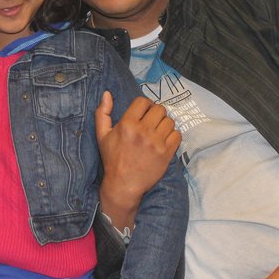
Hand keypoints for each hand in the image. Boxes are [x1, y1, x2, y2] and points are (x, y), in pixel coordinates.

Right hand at [97, 92, 179, 229]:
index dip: (145, 105)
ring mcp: (156, 142)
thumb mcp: (102, 135)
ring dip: (164, 124)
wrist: (124, 184)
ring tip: (158, 132)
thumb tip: (107, 93)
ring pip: (170, 121)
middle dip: (156, 113)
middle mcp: (143, 131)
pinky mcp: (166, 153)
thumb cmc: (112, 158)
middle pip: (159, 109)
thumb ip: (102, 113)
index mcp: (127, 124)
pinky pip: (177, 135)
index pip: (143, 102)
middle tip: (151, 122)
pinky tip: (164, 140)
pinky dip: (173, 135)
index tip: (143, 112)